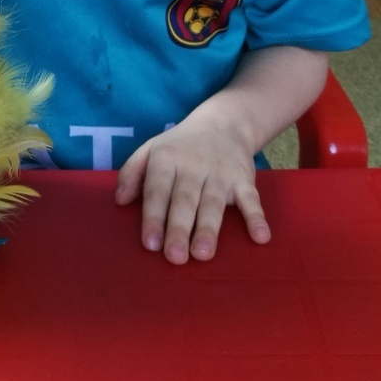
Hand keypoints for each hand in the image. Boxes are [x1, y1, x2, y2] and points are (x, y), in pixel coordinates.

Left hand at [115, 105, 269, 264]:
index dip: (153, 217)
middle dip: (180, 229)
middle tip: (175, 257)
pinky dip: (256, 217)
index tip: (150, 244)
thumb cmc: (180, 145)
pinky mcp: (244, 178)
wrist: (224, 123)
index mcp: (167, 159)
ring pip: (214, 203)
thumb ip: (132, 173)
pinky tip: (260, 236)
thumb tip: (119, 200)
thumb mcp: (150, 149)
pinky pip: (251, 198)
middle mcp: (194, 165)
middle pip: (185, 200)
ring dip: (209, 228)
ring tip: (203, 253)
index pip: (158, 190)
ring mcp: (221, 172)